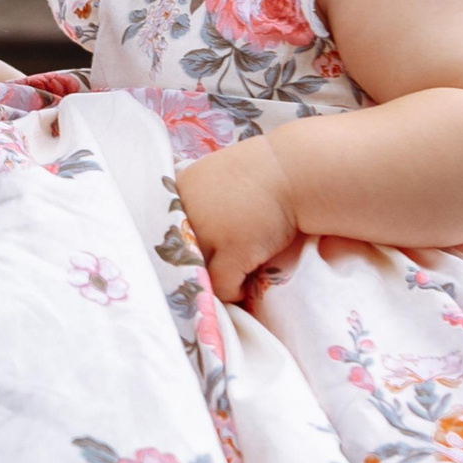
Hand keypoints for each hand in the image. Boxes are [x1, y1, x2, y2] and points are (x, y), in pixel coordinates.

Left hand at [174, 138, 300, 302]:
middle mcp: (189, 210)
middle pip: (178, 254)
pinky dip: (232, 292)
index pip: (164, 230)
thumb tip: (191, 234)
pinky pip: (222, 286)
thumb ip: (198, 200)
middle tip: (201, 281)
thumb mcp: (217, 178)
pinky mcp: (234, 249)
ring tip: (224, 284)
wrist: (297, 171)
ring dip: (211, 283)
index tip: (185, 260)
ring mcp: (210, 230)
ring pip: (199, 273)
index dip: (176, 248)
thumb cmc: (263, 173)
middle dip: (189, 269)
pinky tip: (242, 287)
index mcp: (181, 189)